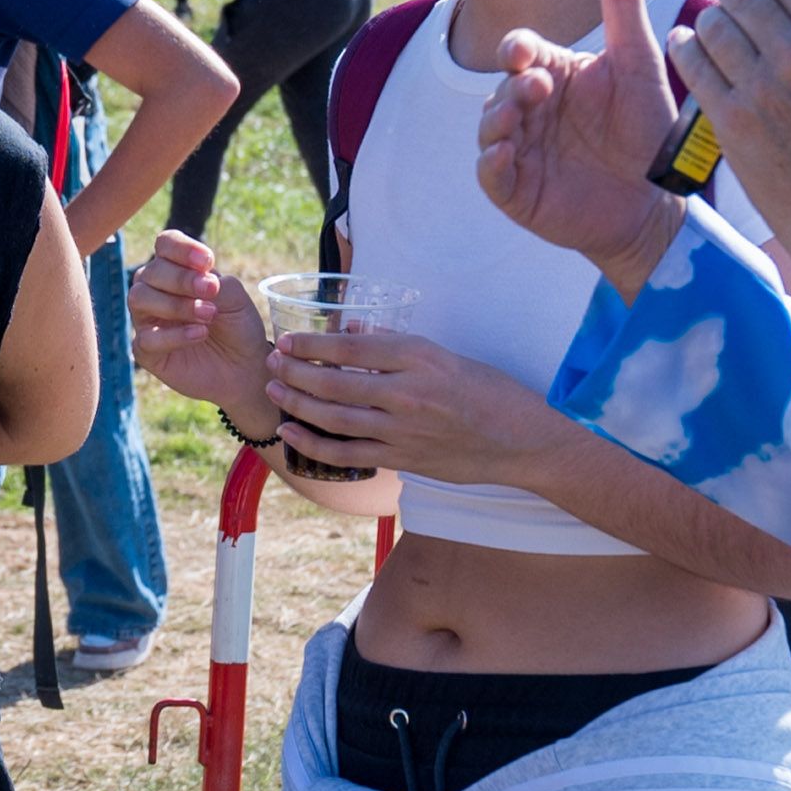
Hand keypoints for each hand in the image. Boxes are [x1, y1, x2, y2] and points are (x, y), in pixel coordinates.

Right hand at [127, 230, 272, 426]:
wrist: (244, 368)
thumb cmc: (237, 326)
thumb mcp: (235, 298)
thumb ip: (214, 281)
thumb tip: (196, 279)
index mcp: (176, 270)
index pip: (165, 245)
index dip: (181, 248)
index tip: (208, 261)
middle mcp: (155, 291)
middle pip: (150, 271)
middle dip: (181, 279)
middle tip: (211, 291)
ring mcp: (147, 320)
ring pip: (139, 298)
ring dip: (175, 304)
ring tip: (208, 314)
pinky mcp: (147, 351)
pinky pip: (145, 338)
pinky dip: (174, 335)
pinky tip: (200, 334)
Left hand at [261, 327, 555, 492]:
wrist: (519, 440)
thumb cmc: (486, 390)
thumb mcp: (444, 355)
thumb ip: (394, 345)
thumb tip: (351, 331)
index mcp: (418, 359)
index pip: (351, 349)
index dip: (312, 344)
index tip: (288, 340)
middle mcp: (407, 394)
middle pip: (334, 383)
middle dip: (294, 373)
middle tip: (271, 362)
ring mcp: (402, 430)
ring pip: (334, 418)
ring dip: (296, 404)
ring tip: (273, 390)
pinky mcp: (402, 459)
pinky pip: (346, 452)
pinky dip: (313, 442)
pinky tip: (291, 430)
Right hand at [476, 0, 696, 295]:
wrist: (657, 199)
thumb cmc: (646, 129)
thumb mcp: (637, 62)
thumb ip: (622, 5)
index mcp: (554, 74)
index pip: (521, 52)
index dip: (517, 49)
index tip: (524, 52)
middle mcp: (530, 109)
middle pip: (501, 87)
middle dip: (512, 86)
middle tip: (537, 89)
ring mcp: (519, 149)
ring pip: (488, 127)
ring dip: (496, 120)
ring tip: (516, 119)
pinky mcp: (516, 190)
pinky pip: (490, 174)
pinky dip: (491, 164)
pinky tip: (505, 156)